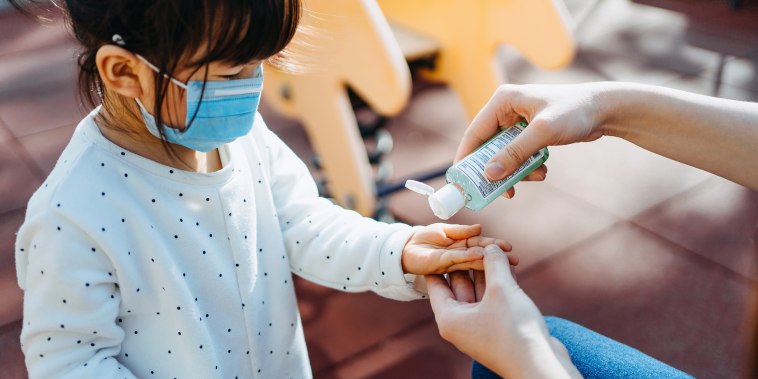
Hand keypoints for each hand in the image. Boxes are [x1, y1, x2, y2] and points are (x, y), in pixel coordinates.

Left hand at [401, 224, 514, 274]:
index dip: (495, 246)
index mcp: (463, 246)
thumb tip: (480, 227)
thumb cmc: (424, 239)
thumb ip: (461, 231)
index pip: (481, 245)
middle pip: (481, 255)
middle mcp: (460, 256)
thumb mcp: (444, 230)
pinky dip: (468, 257)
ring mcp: (451, 262)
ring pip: (472, 260)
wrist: (405, 248)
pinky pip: (456, 260)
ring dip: (488, 260)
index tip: (509, 247)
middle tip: (515, 260)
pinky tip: (480, 256)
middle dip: (497, 257)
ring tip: (504, 261)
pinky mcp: (440, 265)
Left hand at [426, 245, 579, 377]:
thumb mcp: (501, 289)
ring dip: (488, 270)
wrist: (540, 365)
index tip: (444, 242)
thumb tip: (491, 247)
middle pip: (459, 284)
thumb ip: (493, 264)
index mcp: (449, 317)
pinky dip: (500, 283)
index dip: (441, 260)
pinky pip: (494, 299)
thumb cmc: (514, 330)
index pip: (436, 282)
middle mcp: (460, 323)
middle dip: (469, 261)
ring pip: (480, 290)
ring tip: (494, 247)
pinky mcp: (498, 327)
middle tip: (473, 239)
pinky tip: (509, 265)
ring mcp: (480, 326)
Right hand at [456, 83, 609, 197]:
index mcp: (502, 101)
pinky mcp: (529, 132)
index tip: (461, 182)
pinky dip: (528, 167)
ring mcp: (517, 122)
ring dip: (517, 171)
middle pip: (488, 147)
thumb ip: (515, 153)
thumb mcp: (543, 133)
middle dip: (497, 169)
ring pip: (504, 155)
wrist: (606, 109)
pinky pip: (518, 155)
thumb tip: (490, 174)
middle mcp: (506, 110)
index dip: (466, 158)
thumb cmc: (575, 112)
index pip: (474, 133)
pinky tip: (543, 170)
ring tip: (538, 176)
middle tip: (500, 191)